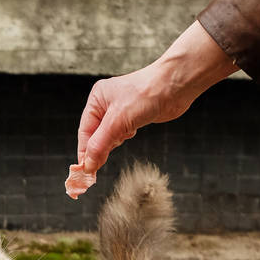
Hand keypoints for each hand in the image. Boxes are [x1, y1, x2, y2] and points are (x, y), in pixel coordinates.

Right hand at [76, 20, 237, 175]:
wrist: (175, 87)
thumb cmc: (146, 94)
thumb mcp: (118, 121)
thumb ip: (100, 144)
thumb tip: (88, 165)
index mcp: (97, 100)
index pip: (85, 132)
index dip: (84, 153)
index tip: (84, 173)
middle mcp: (106, 105)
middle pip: (95, 136)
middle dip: (99, 150)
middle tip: (96, 171)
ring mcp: (119, 112)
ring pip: (109, 137)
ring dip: (113, 143)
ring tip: (124, 135)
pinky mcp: (132, 118)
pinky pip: (121, 134)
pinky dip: (124, 138)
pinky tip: (132, 132)